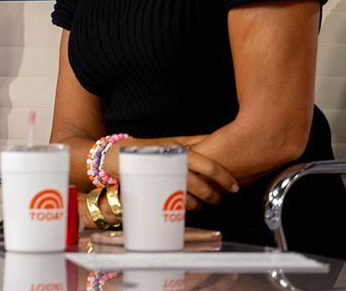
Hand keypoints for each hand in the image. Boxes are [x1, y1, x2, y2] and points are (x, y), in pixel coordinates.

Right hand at [109, 138, 237, 209]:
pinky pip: (171, 202)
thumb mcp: (171, 142)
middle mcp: (171, 163)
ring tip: (202, 206)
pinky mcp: (151, 187)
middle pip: (199, 183)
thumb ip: (193, 142)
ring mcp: (160, 176)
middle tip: (217, 200)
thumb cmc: (149, 149)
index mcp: (179, 151)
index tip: (235, 187)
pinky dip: (182, 209)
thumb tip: (217, 141)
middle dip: (212, 196)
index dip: (224, 177)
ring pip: (187, 195)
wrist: (116, 155)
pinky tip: (187, 209)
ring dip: (198, 204)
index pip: (208, 164)